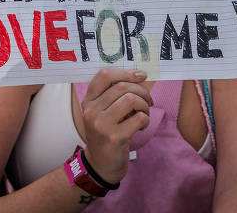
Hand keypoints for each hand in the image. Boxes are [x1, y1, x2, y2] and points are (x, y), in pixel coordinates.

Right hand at [81, 69, 152, 183]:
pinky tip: (142, 126)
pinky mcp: (115, 137)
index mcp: (88, 101)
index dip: (126, 72)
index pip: (104, 76)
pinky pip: (139, 117)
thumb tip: (140, 75)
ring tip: (144, 114)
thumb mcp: (104, 112)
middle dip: (142, 91)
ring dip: (144, 105)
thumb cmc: (108, 133)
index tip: (141, 75)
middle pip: (122, 87)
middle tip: (148, 101)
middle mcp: (91, 111)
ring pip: (131, 100)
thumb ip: (115, 94)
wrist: (101, 164)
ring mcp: (101, 125)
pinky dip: (146, 119)